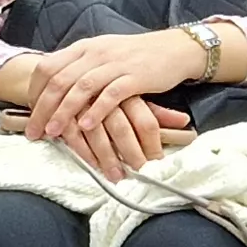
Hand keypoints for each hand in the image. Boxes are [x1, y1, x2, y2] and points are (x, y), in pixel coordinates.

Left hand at [23, 30, 210, 173]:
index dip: (34, 91)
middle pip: (59, 80)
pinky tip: (86, 126)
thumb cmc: (134, 56)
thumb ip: (79, 68)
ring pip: (81, 88)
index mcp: (83, 48)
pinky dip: (96, 111)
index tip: (29, 112)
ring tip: (53, 133)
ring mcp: (115, 64)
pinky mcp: (135, 77)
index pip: (47, 66)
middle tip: (33, 132)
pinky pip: (111, 95)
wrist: (173, 49)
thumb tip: (54, 88)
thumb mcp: (101, 55)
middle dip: (42, 108)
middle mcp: (95, 54)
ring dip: (64, 112)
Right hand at [58, 94, 190, 180]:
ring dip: (108, 158)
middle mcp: (106, 98)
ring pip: (98, 135)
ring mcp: (83, 105)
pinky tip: (93, 166)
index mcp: (126, 91)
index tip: (157, 161)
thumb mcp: (132, 94)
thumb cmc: (105, 86)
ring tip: (117, 177)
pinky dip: (84, 152)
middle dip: (131, 154)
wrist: (62, 69)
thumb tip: (184, 121)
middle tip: (139, 172)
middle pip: (122, 129)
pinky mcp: (63, 113)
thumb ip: (154, 109)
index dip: (152, 143)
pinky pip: (74, 136)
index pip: (145, 120)